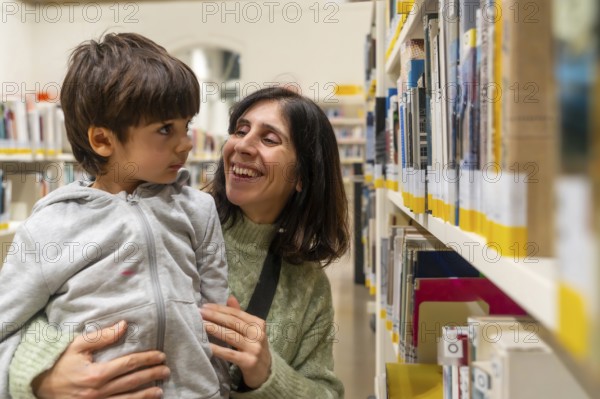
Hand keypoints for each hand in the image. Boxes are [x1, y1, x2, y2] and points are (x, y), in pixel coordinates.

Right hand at [33, 320, 169, 398]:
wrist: (38, 386)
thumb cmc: (59, 363)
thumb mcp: (77, 346)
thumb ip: (102, 336)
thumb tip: (124, 325)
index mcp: (96, 374)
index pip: (129, 364)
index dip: (147, 359)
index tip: (160, 356)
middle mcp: (98, 392)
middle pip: (133, 382)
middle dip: (152, 375)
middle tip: (166, 370)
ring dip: (146, 395)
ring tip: (160, 390)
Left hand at [200, 296, 271, 388]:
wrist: (266, 372)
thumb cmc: (254, 348)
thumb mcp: (251, 330)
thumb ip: (240, 315)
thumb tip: (230, 297)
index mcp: (259, 324)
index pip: (237, 313)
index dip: (220, 309)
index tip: (205, 306)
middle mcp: (258, 334)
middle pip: (233, 322)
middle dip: (215, 316)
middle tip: (199, 312)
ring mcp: (254, 348)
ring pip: (230, 336)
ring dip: (214, 329)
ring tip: (201, 324)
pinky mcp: (248, 362)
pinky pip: (229, 353)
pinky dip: (217, 349)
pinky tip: (206, 345)